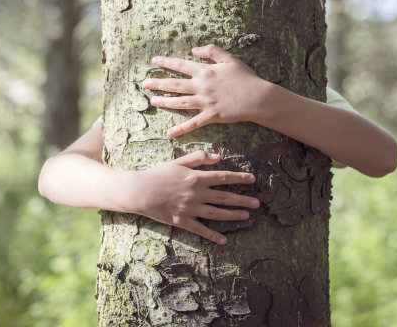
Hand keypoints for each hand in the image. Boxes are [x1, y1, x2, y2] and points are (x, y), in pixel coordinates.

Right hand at [131, 150, 259, 244]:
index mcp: (195, 178)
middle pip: (224, 197)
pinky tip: (224, 240)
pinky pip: (200, 229)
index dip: (239, 178)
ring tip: (246, 216)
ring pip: (216, 213)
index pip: (222, 177)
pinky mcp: (182, 221)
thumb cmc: (158, 174)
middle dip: (242, 200)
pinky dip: (213, 236)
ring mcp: (189, 209)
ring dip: (233, 215)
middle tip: (257, 203)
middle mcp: (195, 194)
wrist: (139, 191)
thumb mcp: (178, 162)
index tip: (252, 179)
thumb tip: (218, 157)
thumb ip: (198, 158)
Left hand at [142, 44, 267, 137]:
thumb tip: (193, 50)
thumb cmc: (245, 77)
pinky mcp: (211, 116)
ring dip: (165, 102)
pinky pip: (193, 124)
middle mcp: (202, 86)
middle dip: (159, 83)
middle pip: (175, 85)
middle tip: (145, 83)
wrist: (257, 97)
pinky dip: (181, 129)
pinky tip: (169, 133)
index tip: (154, 60)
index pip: (181, 65)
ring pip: (180, 103)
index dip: (166, 62)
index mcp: (205, 71)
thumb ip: (211, 51)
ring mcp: (205, 102)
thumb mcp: (229, 58)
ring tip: (152, 101)